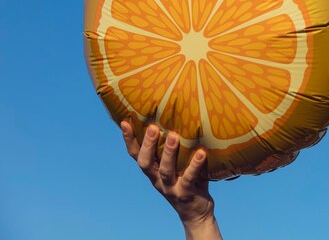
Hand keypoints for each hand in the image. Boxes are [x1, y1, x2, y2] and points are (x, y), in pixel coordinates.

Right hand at [121, 122, 222, 239]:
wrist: (195, 212)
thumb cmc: (187, 180)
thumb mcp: (177, 165)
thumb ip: (174, 149)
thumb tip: (179, 117)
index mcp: (153, 172)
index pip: (136, 155)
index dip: (129, 140)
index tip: (125, 122)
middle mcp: (158, 180)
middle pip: (146, 163)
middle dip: (147, 145)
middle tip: (152, 127)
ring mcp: (171, 188)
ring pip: (166, 170)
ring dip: (168, 153)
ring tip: (173, 136)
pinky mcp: (186, 193)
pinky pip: (189, 178)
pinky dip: (194, 165)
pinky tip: (201, 153)